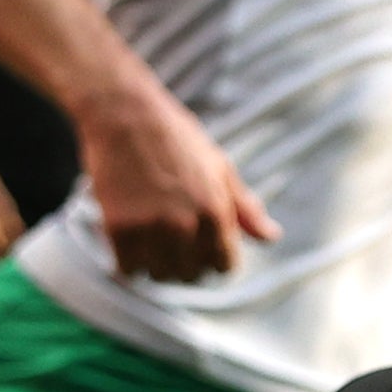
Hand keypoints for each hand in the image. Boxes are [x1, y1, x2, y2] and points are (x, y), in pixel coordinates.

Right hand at [72, 75, 275, 282]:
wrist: (125, 114)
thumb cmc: (176, 138)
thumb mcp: (220, 168)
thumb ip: (246, 208)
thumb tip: (272, 238)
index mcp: (216, 211)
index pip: (223, 266)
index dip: (212, 258)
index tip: (199, 244)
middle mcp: (187, 224)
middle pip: (191, 275)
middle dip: (184, 263)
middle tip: (170, 239)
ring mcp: (152, 227)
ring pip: (159, 276)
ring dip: (155, 264)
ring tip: (149, 237)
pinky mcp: (120, 228)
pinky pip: (129, 270)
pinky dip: (129, 262)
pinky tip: (129, 240)